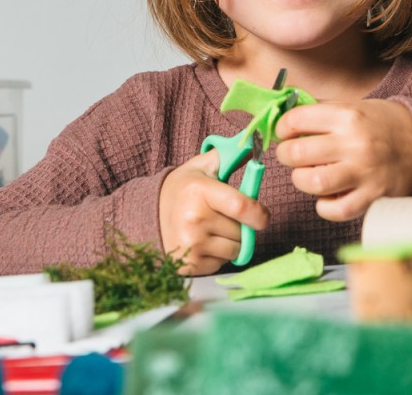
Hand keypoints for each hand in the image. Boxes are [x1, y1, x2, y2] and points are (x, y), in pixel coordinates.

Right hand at [159, 150, 269, 275]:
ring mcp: (191, 245)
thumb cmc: (183, 190)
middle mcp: (194, 220)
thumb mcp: (202, 167)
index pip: (242, 207)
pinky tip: (205, 242)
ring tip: (214, 229)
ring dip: (232, 242)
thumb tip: (253, 145)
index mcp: (200, 192)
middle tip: (226, 217)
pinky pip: (222, 263)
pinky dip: (220, 255)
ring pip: (235, 250)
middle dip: (242, 226)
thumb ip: (229, 156)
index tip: (262, 216)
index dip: (260, 214)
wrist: (149, 216)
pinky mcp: (190, 265)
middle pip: (241, 232)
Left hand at [274, 99, 411, 221]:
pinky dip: (324, 206)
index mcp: (348, 116)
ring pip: (312, 182)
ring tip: (308, 175)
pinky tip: (328, 196)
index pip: (296, 120)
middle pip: (296, 153)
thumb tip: (284, 118)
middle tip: (292, 155)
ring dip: (302, 180)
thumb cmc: (381, 124)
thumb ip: (320, 111)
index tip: (286, 132)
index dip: (283, 127)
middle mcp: (355, 144)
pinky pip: (334, 210)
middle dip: (286, 154)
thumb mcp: (353, 106)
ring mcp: (364, 173)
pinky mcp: (372, 197)